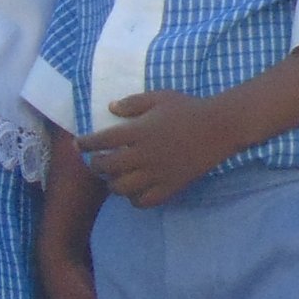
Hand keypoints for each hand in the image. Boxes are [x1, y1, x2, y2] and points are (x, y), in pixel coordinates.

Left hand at [80, 90, 242, 207]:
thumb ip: (133, 103)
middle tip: (97, 161)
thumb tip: (110, 108)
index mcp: (138, 131)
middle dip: (96, 164)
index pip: (101, 140)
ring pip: (122, 187)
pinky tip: (135, 191)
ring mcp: (156, 173)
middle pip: (107, 166)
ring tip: (114, 177)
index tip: (79, 144)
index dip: (85, 143)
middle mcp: (143, 154)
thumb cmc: (188, 109)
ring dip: (112, 183)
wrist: (219, 127)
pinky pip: (144, 201)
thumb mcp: (159, 97)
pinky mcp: (170, 185)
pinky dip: (134, 199)